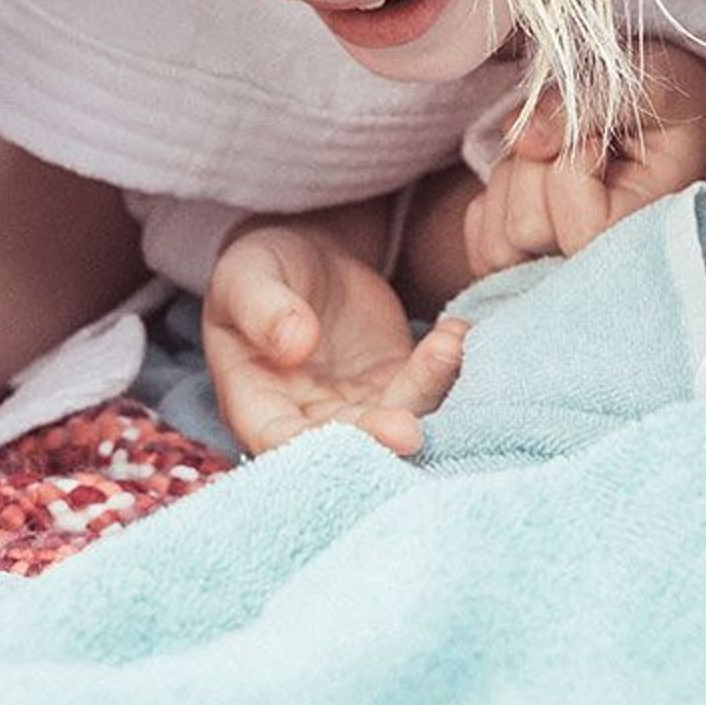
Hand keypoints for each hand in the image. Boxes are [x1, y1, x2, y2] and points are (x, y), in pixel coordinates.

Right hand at [202, 221, 465, 457]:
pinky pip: (423, 384)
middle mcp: (308, 416)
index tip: (342, 439)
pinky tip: (458, 332)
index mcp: (257, 401)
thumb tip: (293, 344)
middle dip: (378, 436)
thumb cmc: (260, 269)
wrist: (306, 254)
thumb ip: (263, 309)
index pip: (279, 440)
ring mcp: (357, 402)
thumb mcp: (247, 277)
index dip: (309, 450)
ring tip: (447, 347)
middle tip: (410, 431)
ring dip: (424, 391)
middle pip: (346, 438)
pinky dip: (444, 366)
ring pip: (395, 414)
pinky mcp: (394, 380)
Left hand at [458, 50, 705, 279]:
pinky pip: (479, 245)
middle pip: (526, 231)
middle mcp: (602, 268)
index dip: (574, 167)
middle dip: (535, 167)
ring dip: (512, 182)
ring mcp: (559, 271)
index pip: (582, 228)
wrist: (665, 116)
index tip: (599, 139)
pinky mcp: (523, 265)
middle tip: (574, 143)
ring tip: (555, 160)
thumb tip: (525, 141)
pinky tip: (532, 180)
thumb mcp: (648, 85)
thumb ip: (592, 102)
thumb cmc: (664, 102)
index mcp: (648, 231)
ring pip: (497, 244)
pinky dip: (491, 201)